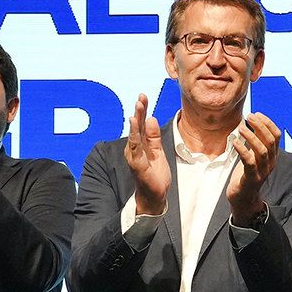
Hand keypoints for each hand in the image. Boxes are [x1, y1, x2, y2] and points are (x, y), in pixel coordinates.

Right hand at [125, 93, 168, 215]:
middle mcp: (135, 148)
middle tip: (141, 97)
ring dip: (135, 121)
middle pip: (136, 126)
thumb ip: (154, 136)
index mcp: (141, 143)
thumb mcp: (157, 150)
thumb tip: (151, 118)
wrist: (155, 194)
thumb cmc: (155, 173)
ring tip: (137, 108)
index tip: (143, 96)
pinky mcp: (137, 164)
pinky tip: (134, 126)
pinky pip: (135, 148)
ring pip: (134, 135)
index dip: (142, 110)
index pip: (141, 124)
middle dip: (139, 111)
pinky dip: (134, 136)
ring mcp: (134, 155)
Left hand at [227, 113, 280, 224]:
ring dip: (251, 136)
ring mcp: (262, 172)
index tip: (256, 114)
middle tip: (248, 117)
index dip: (268, 123)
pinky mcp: (252, 179)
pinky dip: (243, 150)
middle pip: (270, 141)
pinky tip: (236, 142)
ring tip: (241, 127)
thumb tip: (250, 123)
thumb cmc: (246, 175)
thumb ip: (254, 143)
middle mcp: (270, 163)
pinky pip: (249, 162)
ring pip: (262, 151)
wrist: (243, 199)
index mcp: (272, 156)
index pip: (276, 135)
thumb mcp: (253, 157)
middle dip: (260, 126)